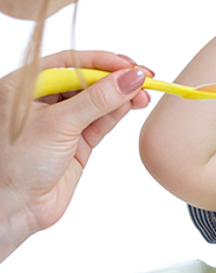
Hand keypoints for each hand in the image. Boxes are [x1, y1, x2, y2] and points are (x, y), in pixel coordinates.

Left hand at [0, 50, 151, 261]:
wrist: (11, 211)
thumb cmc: (13, 166)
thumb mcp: (57, 124)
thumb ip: (98, 100)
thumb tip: (131, 78)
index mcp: (26, 86)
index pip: (70, 62)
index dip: (102, 61)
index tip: (129, 65)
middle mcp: (43, 100)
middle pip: (89, 79)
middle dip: (117, 78)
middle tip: (144, 77)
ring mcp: (63, 121)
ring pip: (100, 99)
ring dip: (124, 95)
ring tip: (144, 94)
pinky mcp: (78, 141)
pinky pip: (104, 119)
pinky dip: (120, 111)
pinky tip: (134, 104)